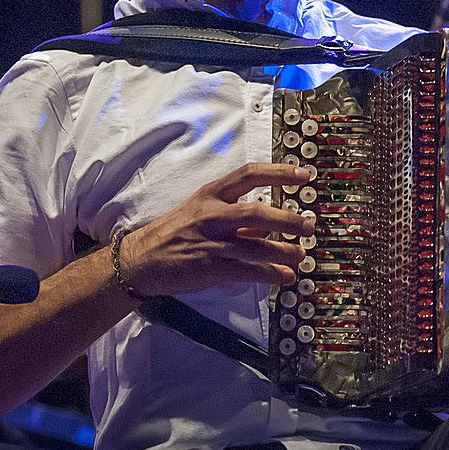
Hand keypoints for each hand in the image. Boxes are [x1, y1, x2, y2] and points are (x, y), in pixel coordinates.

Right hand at [118, 162, 313, 295]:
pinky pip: (247, 270)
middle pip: (258, 213)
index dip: (279, 173)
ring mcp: (211, 242)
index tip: (303, 175)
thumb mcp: (202, 213)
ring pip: (257, 245)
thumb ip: (236, 218)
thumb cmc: (174, 233)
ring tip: (302, 255)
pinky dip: (270, 274)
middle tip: (309, 225)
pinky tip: (285, 276)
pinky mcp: (210, 267)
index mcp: (210, 194)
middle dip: (288, 219)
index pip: (249, 174)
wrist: (139, 260)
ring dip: (285, 251)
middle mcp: (212, 214)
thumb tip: (269, 227)